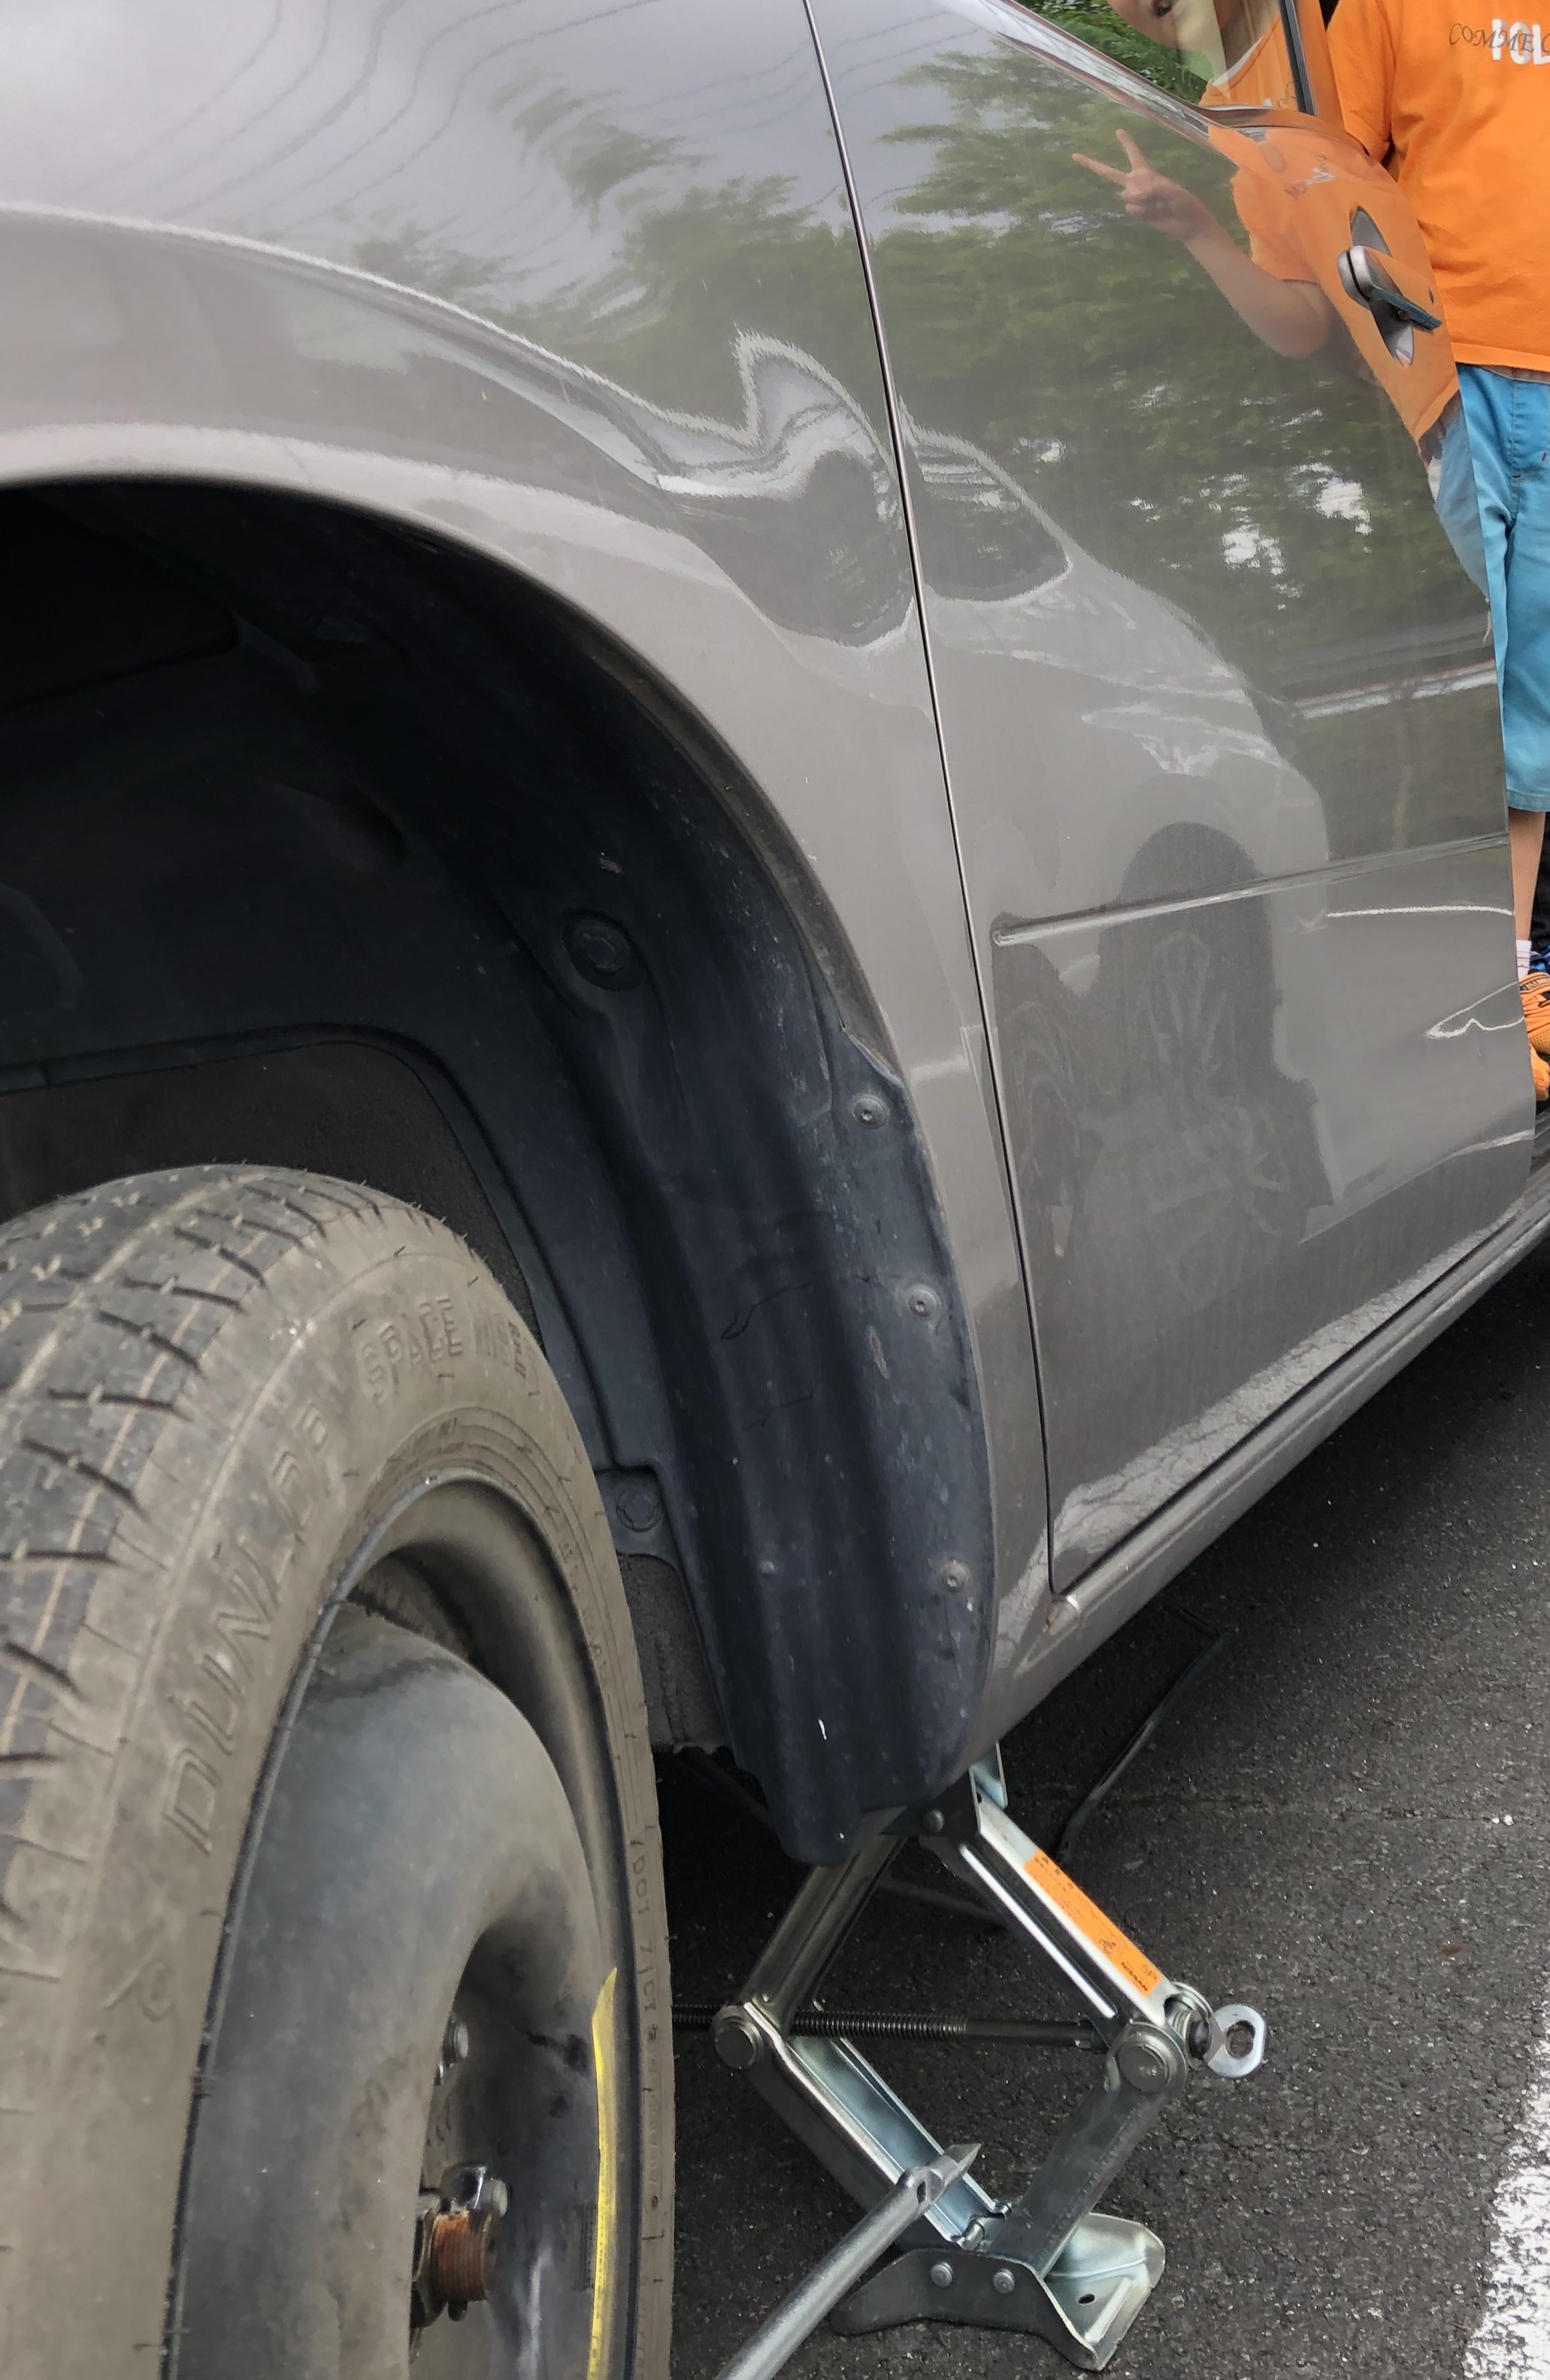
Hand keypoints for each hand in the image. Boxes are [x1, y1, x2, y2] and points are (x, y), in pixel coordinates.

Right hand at [1072, 128, 1218, 243]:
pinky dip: (1143, 211)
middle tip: (1074, 155)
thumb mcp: (1171, 191)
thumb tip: (1129, 197)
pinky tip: (1155, 214)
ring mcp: (1135, 199)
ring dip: (1144, 200)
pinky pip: (1132, 208)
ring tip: (1160, 204)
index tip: (1118, 130)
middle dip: (1093, 164)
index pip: (1134, 154)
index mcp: (1147, 172)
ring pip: (1128, 196)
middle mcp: (1137, 184)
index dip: (1126, 142)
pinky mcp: (1137, 213)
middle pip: (1111, 173)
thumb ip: (1150, 189)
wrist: (1187, 224)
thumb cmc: (1184, 202)